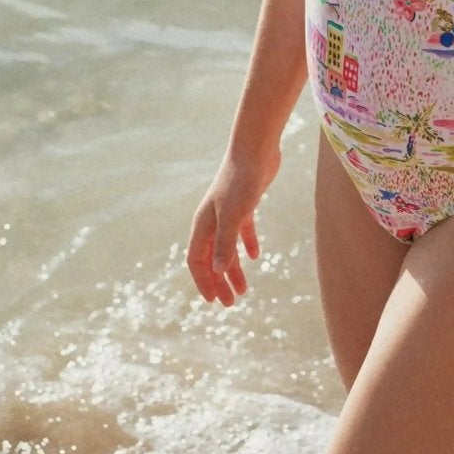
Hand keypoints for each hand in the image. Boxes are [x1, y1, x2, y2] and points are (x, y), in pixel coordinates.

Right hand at [186, 143, 280, 306]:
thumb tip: (218, 271)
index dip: (204, 281)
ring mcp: (228, 212)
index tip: (215, 301)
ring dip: (234, 268)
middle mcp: (212, 220)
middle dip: (220, 282)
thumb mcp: (234, 215)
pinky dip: (247, 244)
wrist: (255, 149)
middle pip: (212, 258)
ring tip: (244, 289)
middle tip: (231, 303)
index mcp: (203, 224)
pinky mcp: (244, 204)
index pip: (197, 261)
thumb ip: (225, 242)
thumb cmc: (241, 181)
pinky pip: (242, 230)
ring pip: (227, 247)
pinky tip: (256, 255)